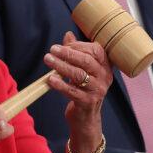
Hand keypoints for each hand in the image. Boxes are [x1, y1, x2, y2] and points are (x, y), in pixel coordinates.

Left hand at [43, 31, 111, 152]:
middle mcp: (104, 78)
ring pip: (79, 75)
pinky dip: (60, 84)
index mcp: (105, 66)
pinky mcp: (88, 103)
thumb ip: (76, 52)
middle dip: (68, 54)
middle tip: (52, 50)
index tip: (62, 46)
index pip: (95, 50)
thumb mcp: (82, 70)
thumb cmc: (83, 90)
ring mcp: (98, 91)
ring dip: (61, 66)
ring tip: (48, 60)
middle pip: (87, 61)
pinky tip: (50, 79)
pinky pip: (73, 91)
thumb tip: (68, 35)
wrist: (85, 118)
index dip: (78, 46)